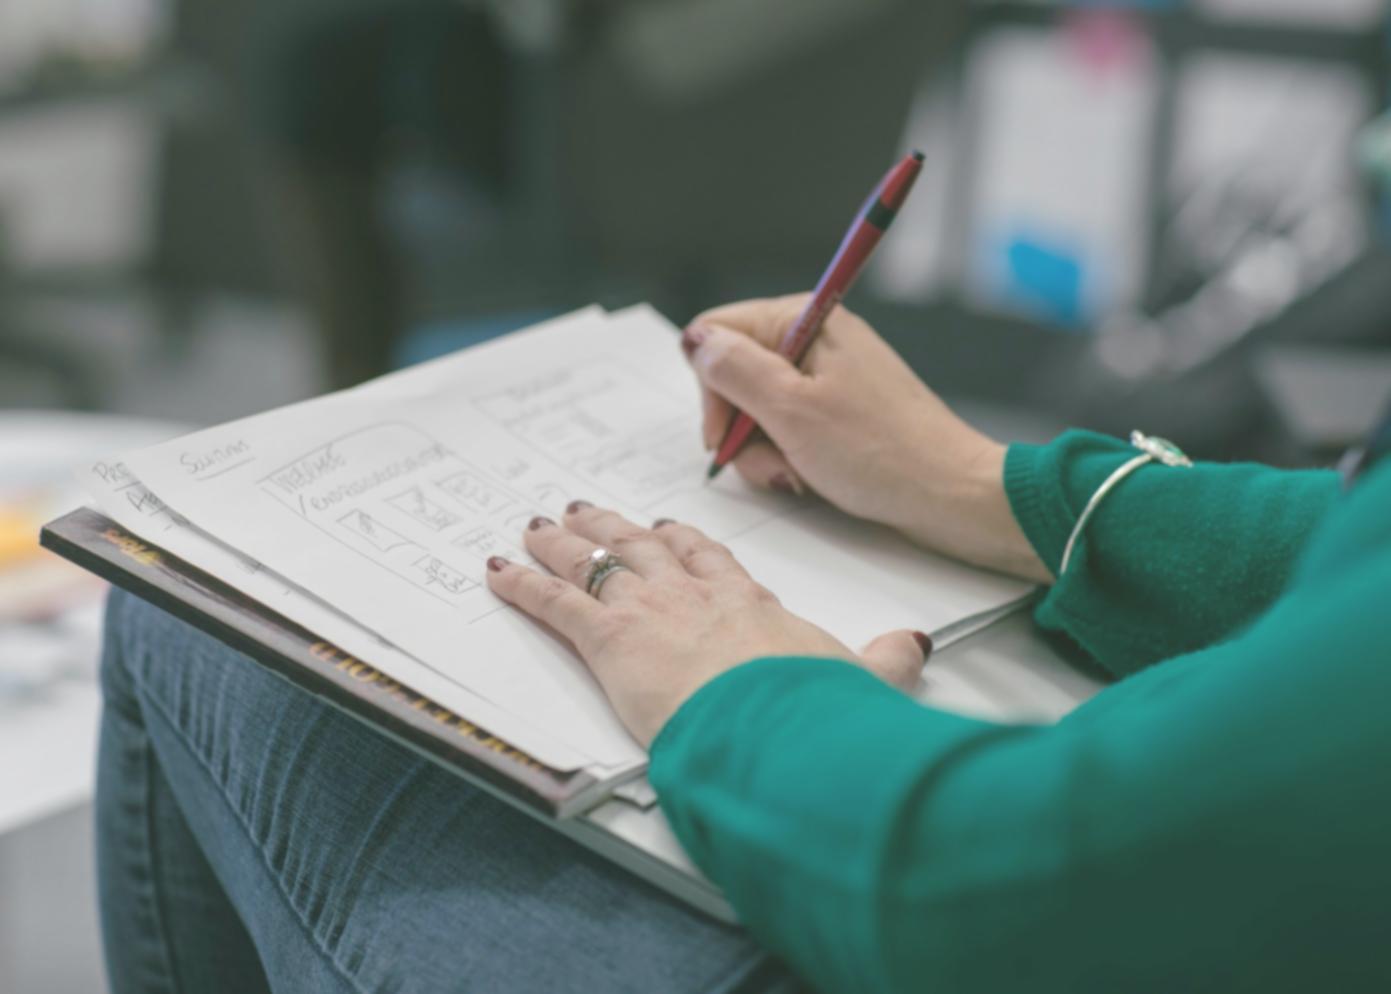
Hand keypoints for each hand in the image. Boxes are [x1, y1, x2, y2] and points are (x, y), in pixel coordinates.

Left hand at [485, 502, 931, 746]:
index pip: (708, 558)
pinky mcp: (609, 638)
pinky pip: (555, 603)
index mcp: (745, 601)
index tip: (668, 528)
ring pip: (595, 561)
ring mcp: (648, 609)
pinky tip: (499, 571)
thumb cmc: (809, 703)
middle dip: (611, 526)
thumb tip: (913, 646)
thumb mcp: (857, 676)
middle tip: (584, 508)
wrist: (772, 719)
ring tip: (539, 524)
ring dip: (562, 542)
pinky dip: (522, 585)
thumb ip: (884, 659)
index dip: (683, 540)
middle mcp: (692, 594)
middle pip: (643, 546)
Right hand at [685, 295, 1049, 582]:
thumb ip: (733, 370)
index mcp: (804, 320)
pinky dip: (790, 458)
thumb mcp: (791, 410)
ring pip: (759, 410)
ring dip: (765, 452)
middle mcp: (815, 339)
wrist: (950, 495)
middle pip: (735, 376)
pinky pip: (790, 430)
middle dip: (741, 428)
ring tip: (797, 475)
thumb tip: (695, 340)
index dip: (712, 388)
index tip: (726, 436)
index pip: (718, 333)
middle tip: (771, 463)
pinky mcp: (841, 413)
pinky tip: (810, 478)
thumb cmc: (879, 452)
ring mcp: (830, 378)